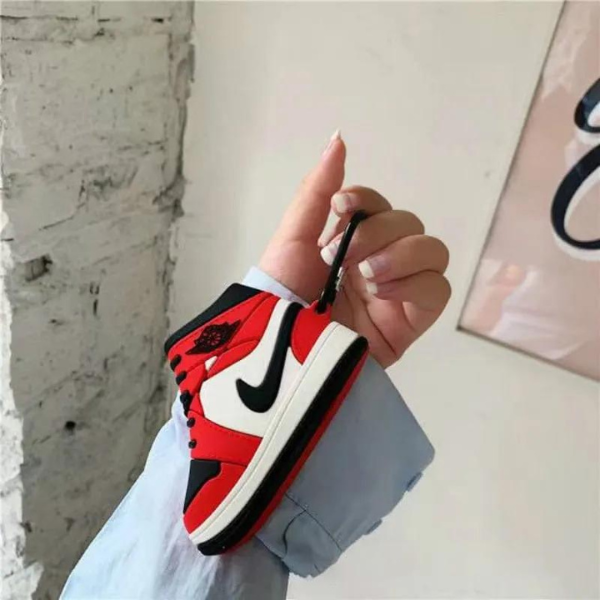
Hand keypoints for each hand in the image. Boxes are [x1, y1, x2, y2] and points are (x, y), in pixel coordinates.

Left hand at [259, 132, 450, 367]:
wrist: (279, 354)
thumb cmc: (280, 298)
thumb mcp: (291, 240)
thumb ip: (317, 192)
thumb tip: (339, 139)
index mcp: (351, 242)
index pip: (379, 205)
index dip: (367, 199)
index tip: (340, 208)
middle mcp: (379, 262)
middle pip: (410, 224)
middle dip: (378, 231)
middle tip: (342, 254)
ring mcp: (398, 291)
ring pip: (433, 251)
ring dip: (401, 253)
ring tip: (364, 274)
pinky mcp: (411, 321)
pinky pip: (437, 289)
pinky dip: (413, 282)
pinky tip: (379, 291)